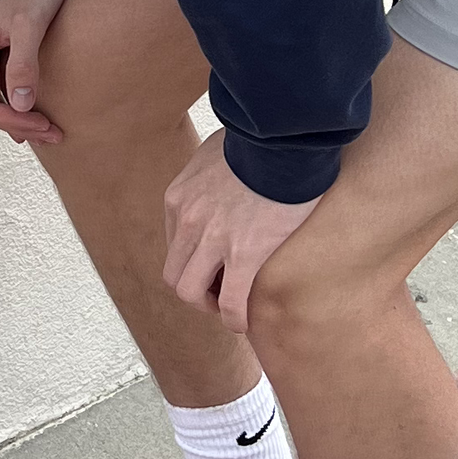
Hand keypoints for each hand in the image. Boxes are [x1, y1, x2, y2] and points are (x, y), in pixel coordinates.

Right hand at [0, 0, 72, 140]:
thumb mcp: (29, 24)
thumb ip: (23, 63)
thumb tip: (19, 104)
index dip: (10, 121)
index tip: (42, 124)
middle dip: (18, 124)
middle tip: (53, 133)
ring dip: (21, 116)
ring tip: (50, 127)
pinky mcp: (2, 51)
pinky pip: (6, 85)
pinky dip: (22, 101)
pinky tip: (40, 109)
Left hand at [162, 132, 318, 332]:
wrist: (284, 136)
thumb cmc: (259, 139)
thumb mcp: (215, 151)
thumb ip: (210, 172)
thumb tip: (219, 178)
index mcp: (179, 198)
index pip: (173, 246)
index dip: (193, 262)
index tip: (213, 268)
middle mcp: (187, 221)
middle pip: (175, 274)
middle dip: (195, 289)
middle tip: (220, 292)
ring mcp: (213, 239)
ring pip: (191, 293)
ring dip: (209, 306)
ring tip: (230, 308)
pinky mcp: (245, 253)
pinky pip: (231, 302)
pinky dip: (235, 319)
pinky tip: (245, 322)